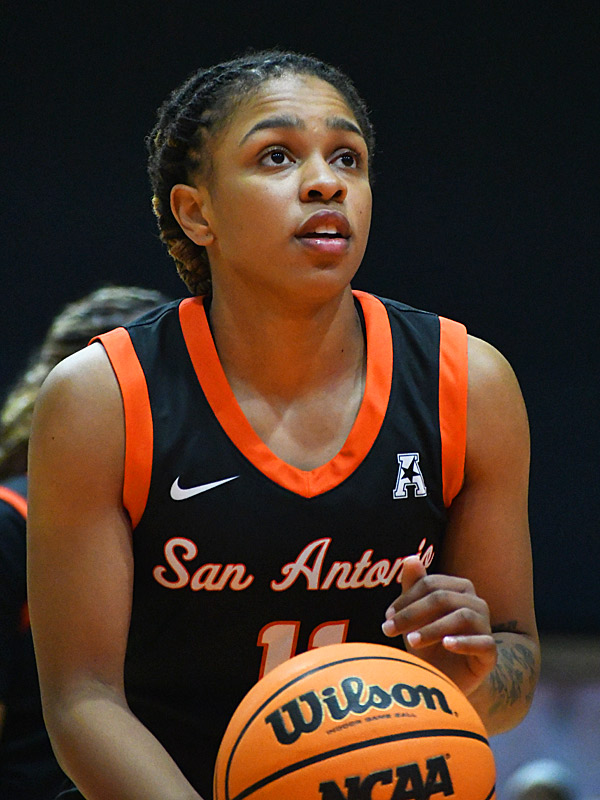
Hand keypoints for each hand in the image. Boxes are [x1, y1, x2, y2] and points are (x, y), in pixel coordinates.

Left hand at [382, 556, 496, 695]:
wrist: (447, 679)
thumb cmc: (429, 642)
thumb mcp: (415, 617)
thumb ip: (413, 587)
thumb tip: (410, 558)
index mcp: (458, 588)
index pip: (431, 584)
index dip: (406, 598)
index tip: (387, 617)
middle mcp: (475, 603)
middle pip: (443, 598)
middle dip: (412, 613)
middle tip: (389, 630)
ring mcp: (485, 626)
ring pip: (462, 617)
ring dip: (433, 628)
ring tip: (411, 641)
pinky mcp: (490, 652)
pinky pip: (483, 642)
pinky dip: (463, 642)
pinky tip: (446, 645)